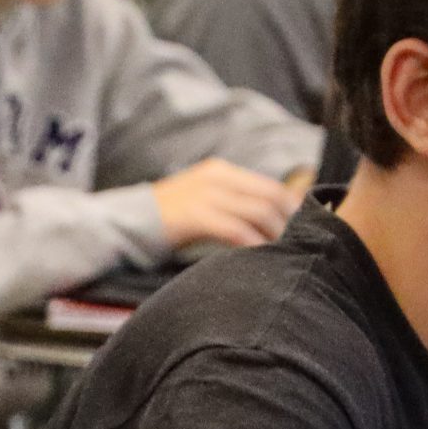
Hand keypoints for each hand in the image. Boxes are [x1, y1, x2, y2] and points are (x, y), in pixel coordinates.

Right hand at [147, 158, 300, 251]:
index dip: (291, 209)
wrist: (126, 223)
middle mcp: (217, 177)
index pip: (270, 186)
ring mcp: (206, 194)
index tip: (301, 229)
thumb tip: (269, 221)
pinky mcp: (196, 215)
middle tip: (296, 245)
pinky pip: (236, 229)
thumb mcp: (201, 200)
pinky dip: (252, 244)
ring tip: (280, 253)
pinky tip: (258, 256)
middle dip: (288, 222)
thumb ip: (230, 204)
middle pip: (270, 197)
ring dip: (274, 235)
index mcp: (220, 171)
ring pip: (258, 212)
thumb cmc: (166, 220)